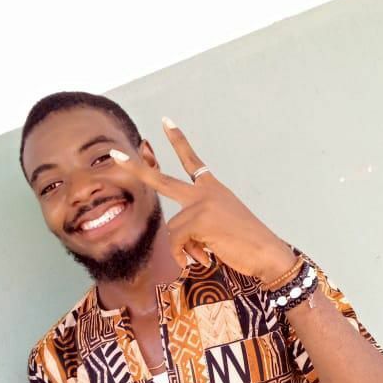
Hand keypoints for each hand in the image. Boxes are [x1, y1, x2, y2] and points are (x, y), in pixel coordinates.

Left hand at [108, 118, 296, 283]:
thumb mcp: (221, 228)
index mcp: (213, 189)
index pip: (193, 161)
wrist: (267, 253)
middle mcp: (206, 192)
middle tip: (115, 156)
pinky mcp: (199, 219)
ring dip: (183, 249)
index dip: (179, 141)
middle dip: (137, 170)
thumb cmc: (248, 245)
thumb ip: (198, 227)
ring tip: (204, 257)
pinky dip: (183, 256)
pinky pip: (176, 241)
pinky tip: (200, 261)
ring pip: (173, 229)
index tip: (165, 122)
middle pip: (163, 180)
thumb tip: (181, 244)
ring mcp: (202, 204)